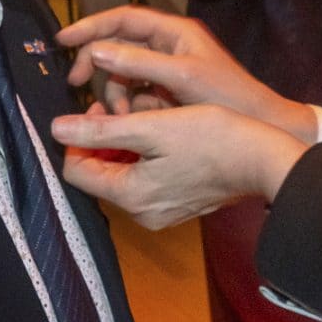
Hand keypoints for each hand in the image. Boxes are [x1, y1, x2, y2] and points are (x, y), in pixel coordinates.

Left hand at [49, 103, 308, 230]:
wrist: (266, 159)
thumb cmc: (211, 137)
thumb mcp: (151, 126)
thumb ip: (101, 130)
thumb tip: (56, 128)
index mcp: (130, 196)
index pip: (76, 171)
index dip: (78, 138)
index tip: (96, 108)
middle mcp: (142, 213)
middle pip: (100, 173)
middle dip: (103, 139)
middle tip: (121, 107)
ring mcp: (163, 212)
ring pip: (124, 174)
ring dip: (126, 144)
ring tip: (146, 116)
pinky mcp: (180, 204)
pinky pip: (148, 179)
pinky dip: (147, 156)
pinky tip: (166, 134)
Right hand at [57, 6, 320, 141]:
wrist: (263, 127)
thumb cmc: (230, 97)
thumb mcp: (182, 78)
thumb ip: (139, 63)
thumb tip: (97, 51)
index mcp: (174, 32)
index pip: (123, 18)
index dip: (91, 26)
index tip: (63, 41)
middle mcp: (169, 46)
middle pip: (119, 46)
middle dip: (97, 64)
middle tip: (76, 83)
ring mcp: (169, 70)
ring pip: (125, 74)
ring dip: (114, 92)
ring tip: (115, 113)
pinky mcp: (169, 94)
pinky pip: (137, 94)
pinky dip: (128, 105)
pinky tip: (128, 120)